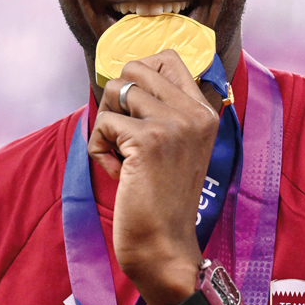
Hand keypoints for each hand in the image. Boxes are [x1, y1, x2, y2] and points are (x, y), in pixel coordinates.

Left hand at [87, 49, 219, 304]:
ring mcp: (175, 124)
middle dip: (116, 98)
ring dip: (106, 124)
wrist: (164, 246)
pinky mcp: (149, 140)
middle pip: (136, 67)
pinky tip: (117, 173)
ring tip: (120, 156)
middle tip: (122, 132)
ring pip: (115, 91)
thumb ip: (164, 111)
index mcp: (205, 111)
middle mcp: (195, 112)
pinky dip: (99, 148)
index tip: (131, 106)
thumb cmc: (161, 200)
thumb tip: (125, 76)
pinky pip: (104, 123)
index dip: (140, 73)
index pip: (169, 58)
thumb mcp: (176, 147)